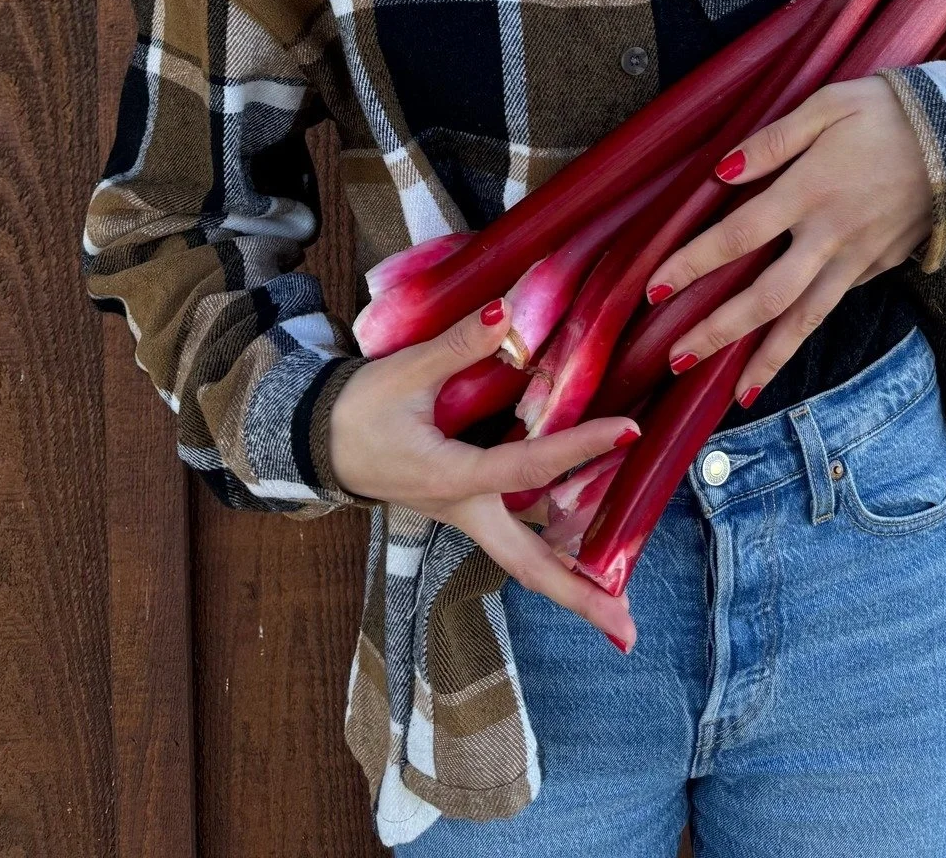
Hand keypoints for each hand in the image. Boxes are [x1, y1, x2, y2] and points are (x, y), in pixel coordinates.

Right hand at [328, 300, 640, 651]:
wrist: (317, 440)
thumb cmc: (359, 409)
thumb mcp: (404, 373)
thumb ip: (457, 345)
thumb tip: (506, 313)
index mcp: (450, 478)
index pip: (526, 466)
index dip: (579, 447)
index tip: (627, 431)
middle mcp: (466, 510)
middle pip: (529, 566)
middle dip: (578, 597)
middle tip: (628, 631)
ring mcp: (468, 515)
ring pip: (526, 560)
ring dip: (572, 586)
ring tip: (621, 611)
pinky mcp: (468, 508)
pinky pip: (518, 538)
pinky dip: (556, 554)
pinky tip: (588, 553)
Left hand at [644, 76, 933, 406]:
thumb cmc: (890, 112)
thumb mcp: (829, 103)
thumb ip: (773, 139)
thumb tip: (723, 171)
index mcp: (810, 190)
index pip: (738, 235)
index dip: (694, 263)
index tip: (655, 287)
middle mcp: (830, 235)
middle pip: (766, 296)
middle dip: (719, 331)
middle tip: (676, 358)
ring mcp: (858, 258)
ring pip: (806, 319)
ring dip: (768, 358)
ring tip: (737, 392)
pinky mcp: (880, 267)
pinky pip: (833, 307)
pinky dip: (806, 335)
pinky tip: (784, 351)